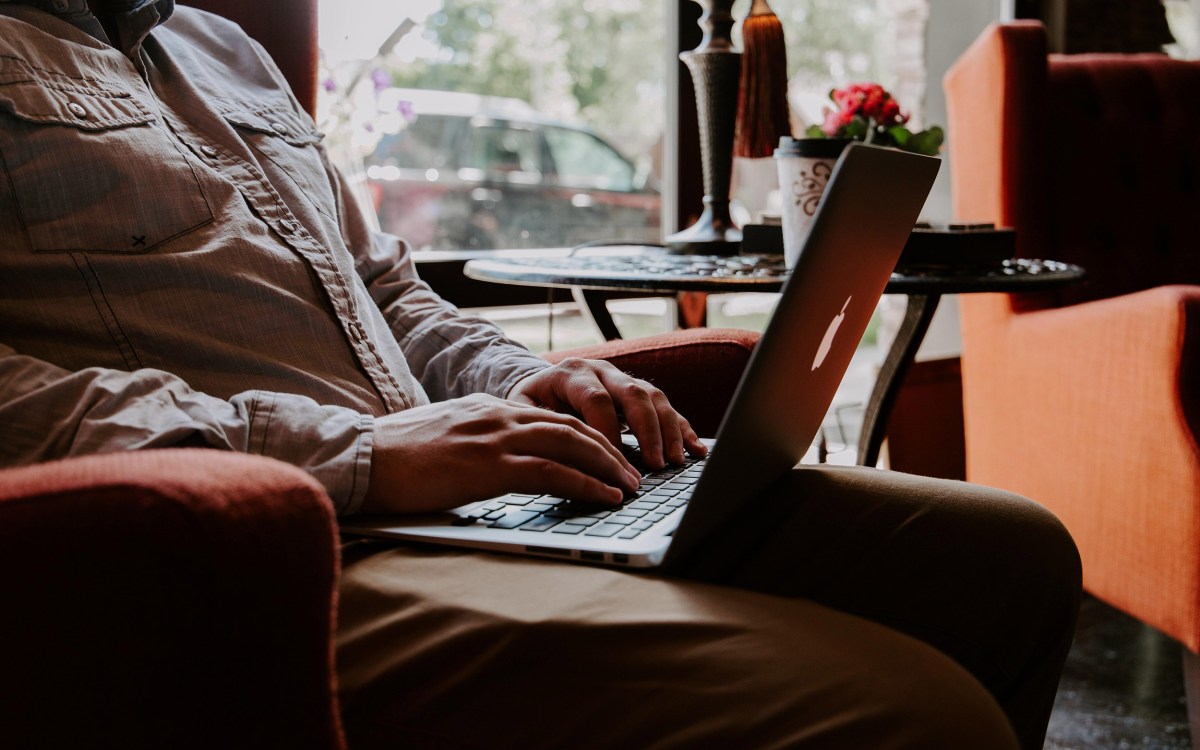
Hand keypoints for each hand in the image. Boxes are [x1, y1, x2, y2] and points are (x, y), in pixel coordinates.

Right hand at [361, 394, 641, 514]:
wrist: (361, 458)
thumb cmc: (394, 458)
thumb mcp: (444, 439)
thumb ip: (476, 442)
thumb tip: (497, 462)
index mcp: (488, 408)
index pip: (550, 418)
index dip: (585, 436)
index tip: (607, 454)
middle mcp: (498, 415)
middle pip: (571, 426)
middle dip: (609, 449)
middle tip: (633, 472)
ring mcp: (495, 438)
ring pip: (571, 444)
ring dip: (608, 466)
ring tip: (630, 487)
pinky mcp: (490, 466)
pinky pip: (552, 472)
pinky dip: (586, 483)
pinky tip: (605, 497)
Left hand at [508, 358, 706, 469]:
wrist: (538, 387)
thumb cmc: (530, 405)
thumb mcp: (523, 412)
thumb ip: (541, 425)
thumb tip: (561, 451)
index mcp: (571, 373)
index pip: (596, 399)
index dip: (608, 430)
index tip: (612, 461)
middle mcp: (602, 371)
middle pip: (634, 393)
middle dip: (648, 430)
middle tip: (655, 463)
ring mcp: (623, 379)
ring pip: (655, 398)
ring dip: (669, 431)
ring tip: (675, 461)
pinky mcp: (638, 394)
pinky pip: (666, 407)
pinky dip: (682, 428)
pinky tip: (695, 449)